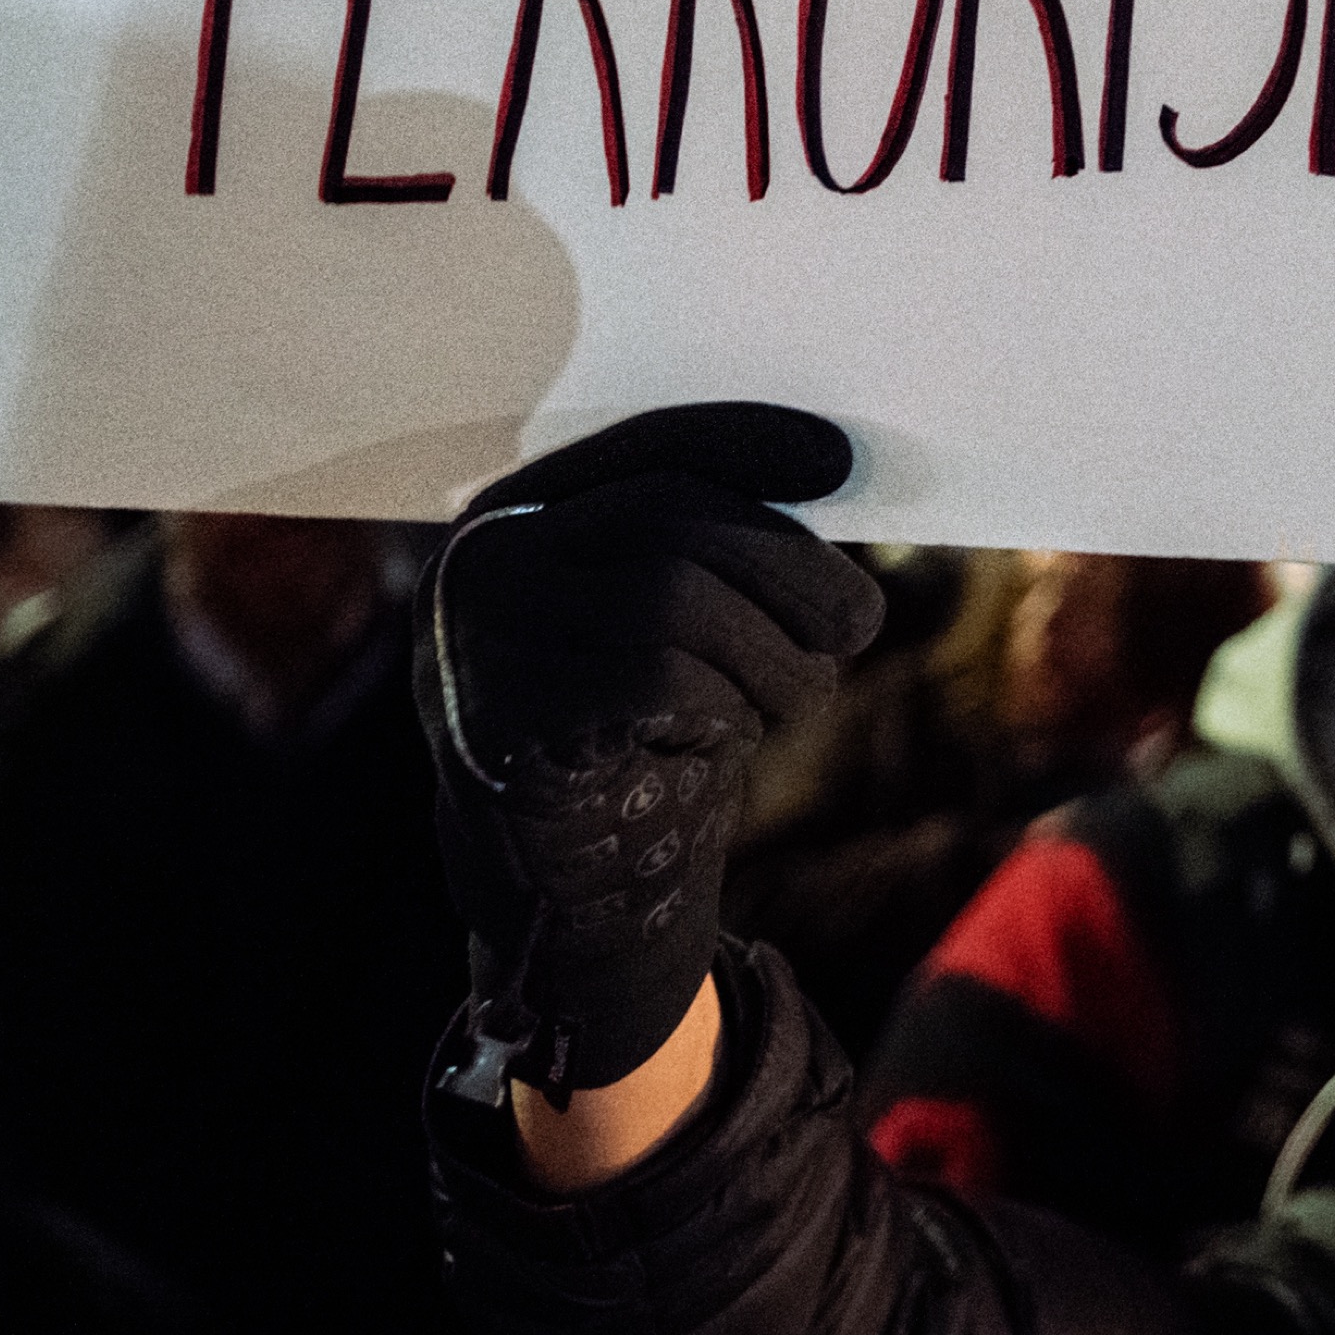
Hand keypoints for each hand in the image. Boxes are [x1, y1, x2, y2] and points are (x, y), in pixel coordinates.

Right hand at [413, 402, 882, 1098]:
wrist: (570, 892)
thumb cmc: (642, 736)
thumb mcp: (677, 625)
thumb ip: (719, 549)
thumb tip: (831, 475)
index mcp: (525, 515)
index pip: (645, 445)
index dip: (745, 442)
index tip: (837, 462)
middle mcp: (483, 564)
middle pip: (670, 514)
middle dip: (789, 567)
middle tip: (857, 624)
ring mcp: (477, 642)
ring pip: (670, 594)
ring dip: (770, 652)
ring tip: (795, 698)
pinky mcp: (501, 721)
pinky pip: (655, 677)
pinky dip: (721, 706)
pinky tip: (720, 739)